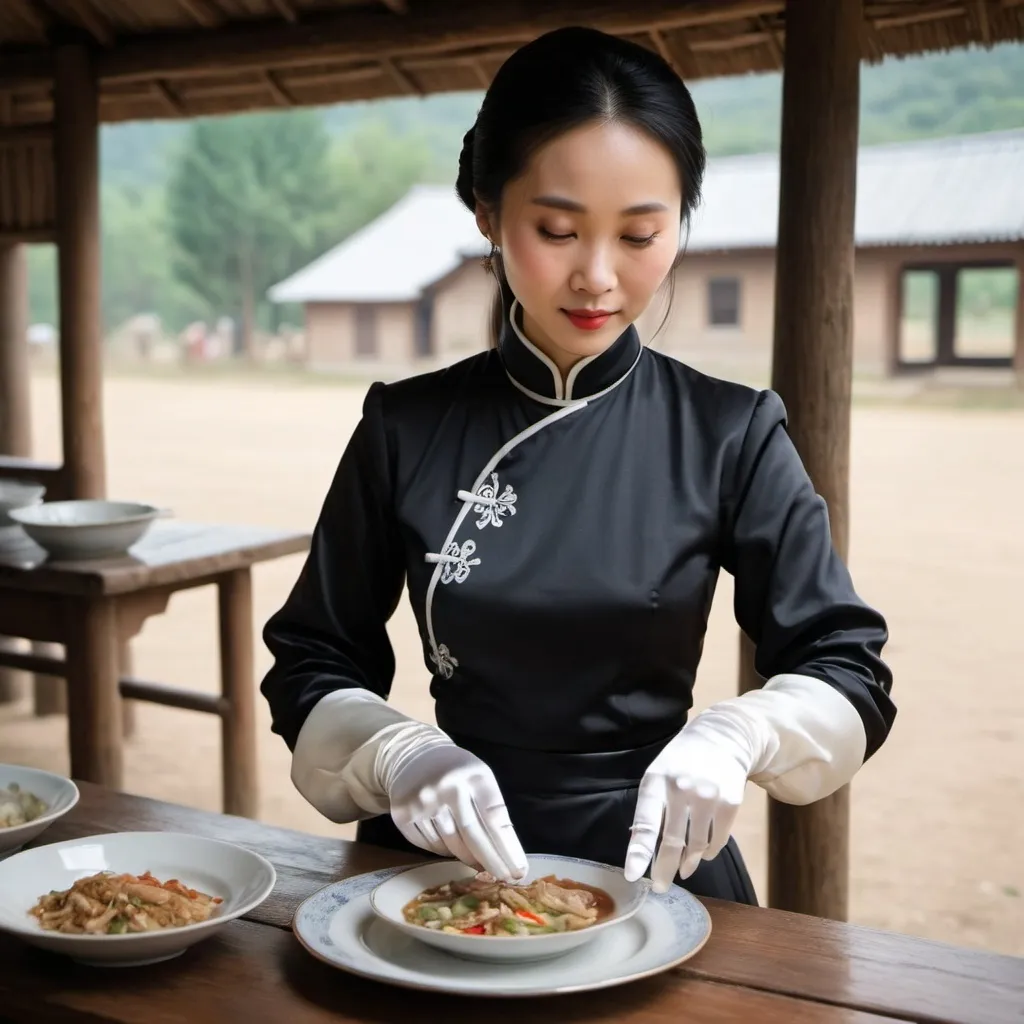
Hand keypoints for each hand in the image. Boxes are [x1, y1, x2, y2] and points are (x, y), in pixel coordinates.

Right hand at [383, 740, 527, 881]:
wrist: (412, 756)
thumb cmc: (456, 771)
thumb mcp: (479, 777)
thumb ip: (491, 808)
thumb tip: (505, 854)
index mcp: (473, 775)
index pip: (494, 818)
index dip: (508, 848)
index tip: (519, 870)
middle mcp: (447, 787)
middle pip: (473, 836)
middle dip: (493, 862)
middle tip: (506, 879)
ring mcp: (422, 802)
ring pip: (451, 846)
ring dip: (469, 859)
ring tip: (480, 864)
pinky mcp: (403, 815)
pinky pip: (431, 847)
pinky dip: (445, 851)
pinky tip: (452, 848)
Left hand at [624, 726, 749, 892]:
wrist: (723, 737)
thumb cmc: (682, 759)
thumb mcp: (659, 773)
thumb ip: (651, 805)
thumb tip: (641, 845)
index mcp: (657, 781)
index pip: (646, 823)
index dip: (639, 853)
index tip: (633, 876)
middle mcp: (682, 789)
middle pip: (672, 842)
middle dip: (665, 870)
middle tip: (660, 887)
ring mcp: (708, 797)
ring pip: (697, 845)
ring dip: (689, 862)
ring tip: (684, 869)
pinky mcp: (731, 803)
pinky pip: (718, 840)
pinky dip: (709, 852)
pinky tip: (703, 853)